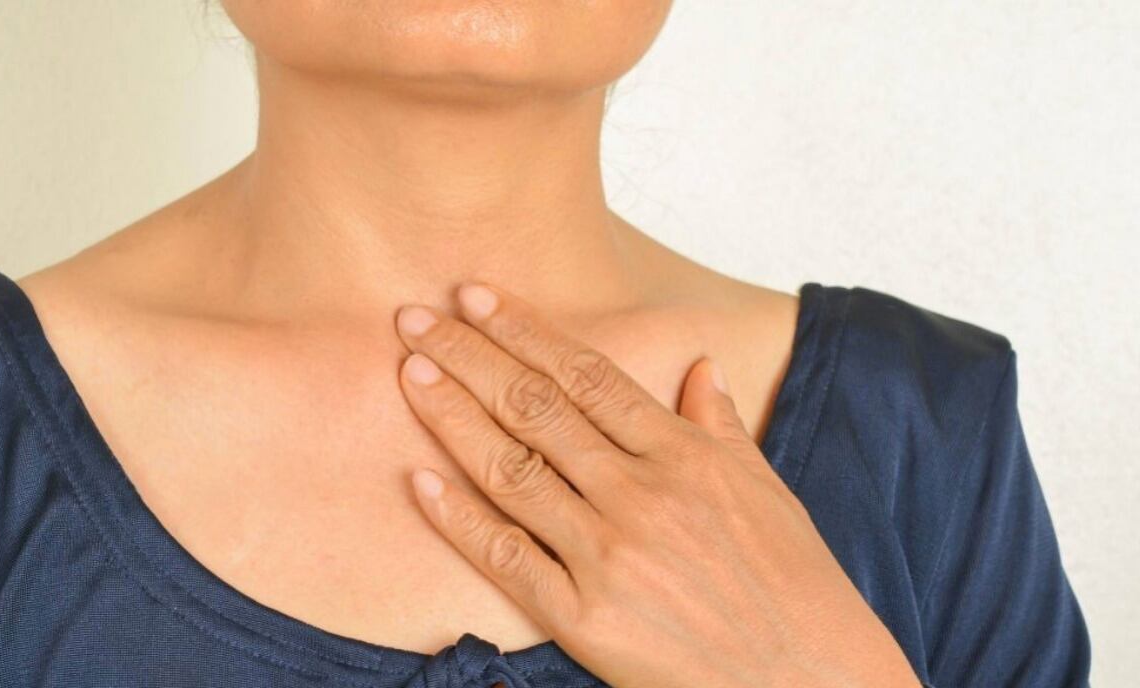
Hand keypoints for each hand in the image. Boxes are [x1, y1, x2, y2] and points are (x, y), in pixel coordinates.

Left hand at [392, 281, 920, 687]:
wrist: (813, 678)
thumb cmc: (792, 583)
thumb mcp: (766, 489)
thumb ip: (721, 424)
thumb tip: (700, 364)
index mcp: (684, 455)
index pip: (587, 376)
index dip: (525, 330)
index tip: (477, 296)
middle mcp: (641, 495)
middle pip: (537, 409)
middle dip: (469, 356)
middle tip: (415, 317)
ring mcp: (609, 556)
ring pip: (513, 471)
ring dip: (453, 418)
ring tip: (410, 375)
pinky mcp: (585, 619)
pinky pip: (508, 559)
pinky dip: (460, 521)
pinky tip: (421, 484)